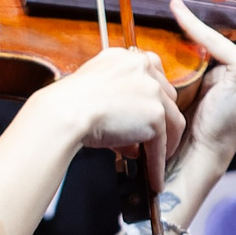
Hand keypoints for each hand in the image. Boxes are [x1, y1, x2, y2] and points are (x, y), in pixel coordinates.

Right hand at [44, 47, 184, 188]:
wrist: (64, 113)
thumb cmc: (68, 104)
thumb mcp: (95, 91)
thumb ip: (118, 101)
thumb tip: (133, 134)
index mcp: (126, 57)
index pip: (153, 76)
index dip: (153, 99)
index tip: (150, 113)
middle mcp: (142, 67)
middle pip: (167, 99)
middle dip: (161, 122)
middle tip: (151, 142)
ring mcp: (152, 90)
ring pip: (171, 122)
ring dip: (164, 144)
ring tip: (156, 162)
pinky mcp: (155, 114)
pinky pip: (161, 144)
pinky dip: (157, 163)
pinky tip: (152, 176)